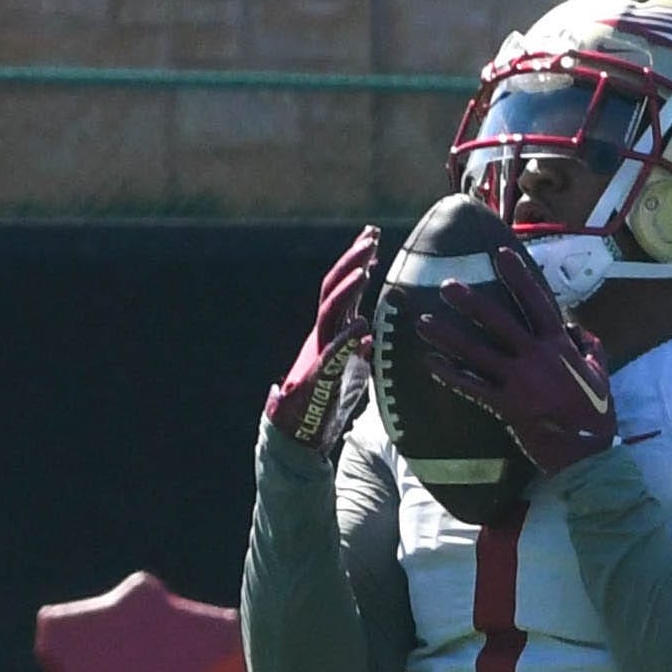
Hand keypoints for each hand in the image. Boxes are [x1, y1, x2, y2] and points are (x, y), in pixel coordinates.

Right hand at [264, 226, 379, 453]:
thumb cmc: (325, 402)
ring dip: (347, 290)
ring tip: (366, 268)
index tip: (372, 236)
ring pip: (329, 313)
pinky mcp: (317, 378)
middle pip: (334, 288)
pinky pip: (332, 354)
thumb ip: (356, 348)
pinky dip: (346, 339)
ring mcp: (318, 353)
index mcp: (329, 330)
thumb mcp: (348, 370)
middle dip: (352, 261)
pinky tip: (362, 326)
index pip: (342, 288)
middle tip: (371, 236)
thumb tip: (371, 332)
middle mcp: (322, 335)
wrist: (299, 435)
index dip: (356, 261)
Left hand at [415, 245, 615, 474]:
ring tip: (423, 322)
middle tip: (446, 285)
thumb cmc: (596, 413)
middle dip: (471, 301)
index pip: (537, 302)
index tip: (500, 255)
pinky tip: (429, 363)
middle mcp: (536, 358)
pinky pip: (472, 387)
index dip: (518, 277)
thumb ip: (589, 346)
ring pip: (477, 352)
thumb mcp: (601, 373)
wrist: (588, 452)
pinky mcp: (506, 406)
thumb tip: (576, 327)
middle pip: (498, 321)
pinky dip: (450, 375)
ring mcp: (519, 382)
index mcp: (559, 346)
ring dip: (448, 336)